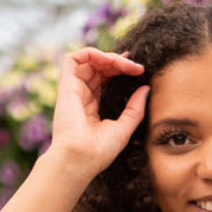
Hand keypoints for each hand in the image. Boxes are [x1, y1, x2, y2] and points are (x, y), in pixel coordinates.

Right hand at [48, 48, 148, 179]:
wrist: (79, 159)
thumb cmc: (98, 152)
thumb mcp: (123, 129)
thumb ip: (134, 109)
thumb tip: (145, 88)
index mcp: (92, 107)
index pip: (105, 80)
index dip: (120, 70)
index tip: (138, 71)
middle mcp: (81, 96)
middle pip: (99, 67)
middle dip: (118, 62)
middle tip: (136, 67)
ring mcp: (73, 89)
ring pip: (89, 60)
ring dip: (109, 56)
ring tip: (127, 64)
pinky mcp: (66, 85)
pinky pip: (74, 57)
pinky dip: (93, 52)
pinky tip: (110, 61)